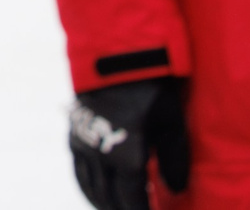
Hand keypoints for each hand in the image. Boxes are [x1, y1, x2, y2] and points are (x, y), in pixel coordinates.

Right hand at [69, 77, 189, 209]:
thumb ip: (175, 160)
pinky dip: (88, 187)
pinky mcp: (74, 133)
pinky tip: (97, 190)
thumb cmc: (152, 88)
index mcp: (127, 156)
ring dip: (102, 203)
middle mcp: (100, 156)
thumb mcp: (172, 123)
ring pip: (89, 187)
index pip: (131, 201)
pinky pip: (78, 170)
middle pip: (108, 199)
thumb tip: (175, 190)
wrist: (116, 55)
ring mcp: (83, 145)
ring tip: (116, 207)